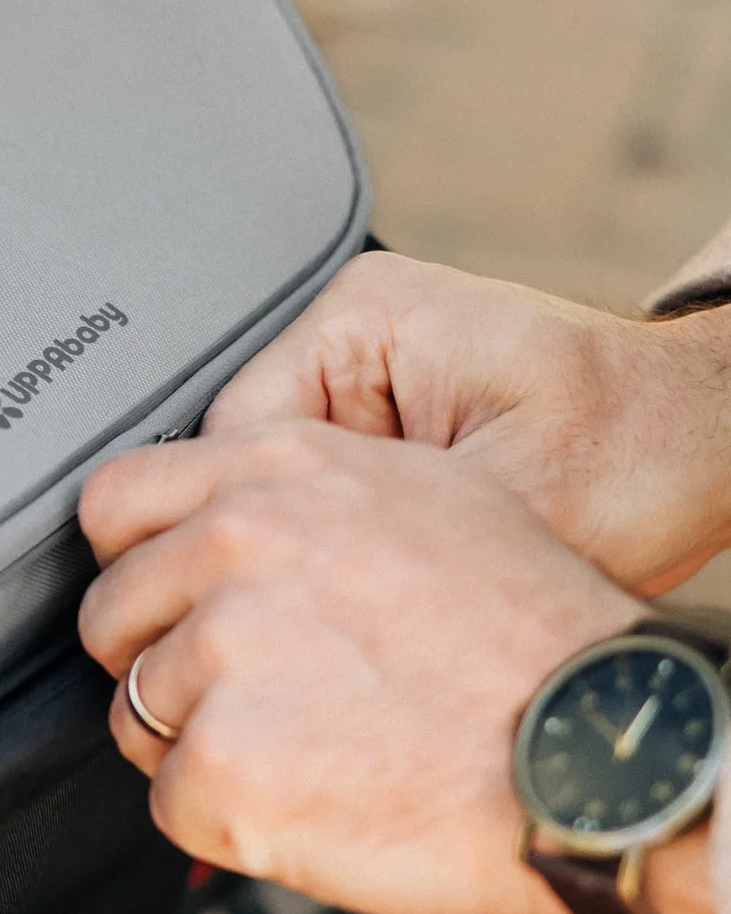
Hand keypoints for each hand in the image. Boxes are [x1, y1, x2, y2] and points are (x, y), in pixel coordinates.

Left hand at [78, 421, 638, 913]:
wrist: (597, 751)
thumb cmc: (533, 636)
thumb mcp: (426, 497)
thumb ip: (302, 498)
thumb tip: (225, 517)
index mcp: (276, 472)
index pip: (115, 502)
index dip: (134, 563)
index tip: (161, 599)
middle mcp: (236, 546)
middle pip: (111, 614)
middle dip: (161, 659)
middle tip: (248, 692)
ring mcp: (223, 654)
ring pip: (137, 711)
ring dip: (202, 742)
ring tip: (305, 745)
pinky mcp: (223, 762)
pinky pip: (172, 798)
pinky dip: (227, 819)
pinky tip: (310, 798)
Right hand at [206, 252, 730, 593]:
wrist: (710, 442)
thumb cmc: (642, 449)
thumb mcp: (506, 502)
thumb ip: (375, 534)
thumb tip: (274, 587)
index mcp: (358, 318)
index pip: (230, 441)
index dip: (253, 531)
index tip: (284, 595)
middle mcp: (348, 338)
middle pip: (242, 465)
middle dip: (290, 539)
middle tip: (355, 591)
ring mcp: (362, 379)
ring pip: (276, 491)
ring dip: (325, 546)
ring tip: (398, 575)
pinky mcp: (381, 422)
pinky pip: (323, 498)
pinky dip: (354, 546)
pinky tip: (403, 568)